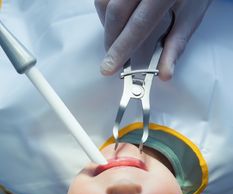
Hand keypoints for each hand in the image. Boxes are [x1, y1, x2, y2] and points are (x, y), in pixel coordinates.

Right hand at [95, 0, 212, 79]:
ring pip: (104, 1)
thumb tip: (165, 73)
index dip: (122, 48)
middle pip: (116, 12)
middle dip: (111, 40)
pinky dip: (106, 9)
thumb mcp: (190, 18)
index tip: (109, 68)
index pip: (138, 24)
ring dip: (107, 24)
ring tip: (118, 35)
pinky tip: (118, 18)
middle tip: (112, 58)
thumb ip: (175, 46)